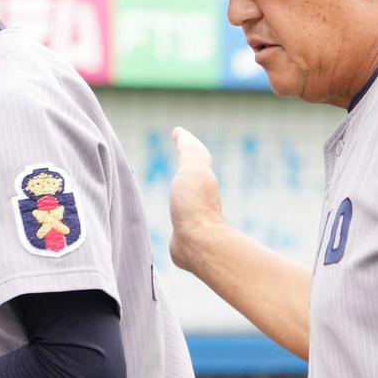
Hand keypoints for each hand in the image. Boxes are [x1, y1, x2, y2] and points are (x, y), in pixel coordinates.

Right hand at [169, 127, 224, 273]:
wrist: (197, 243)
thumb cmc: (194, 205)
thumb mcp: (192, 169)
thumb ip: (189, 151)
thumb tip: (182, 133)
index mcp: (203, 179)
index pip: (197, 155)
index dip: (188, 143)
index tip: (178, 133)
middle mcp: (201, 195)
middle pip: (196, 174)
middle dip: (189, 163)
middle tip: (180, 151)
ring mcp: (194, 214)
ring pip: (189, 195)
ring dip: (184, 187)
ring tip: (177, 183)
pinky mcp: (185, 232)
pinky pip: (180, 214)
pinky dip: (177, 208)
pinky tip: (175, 214)